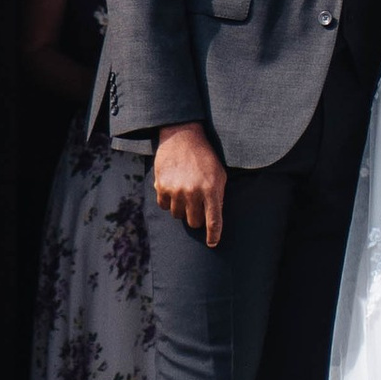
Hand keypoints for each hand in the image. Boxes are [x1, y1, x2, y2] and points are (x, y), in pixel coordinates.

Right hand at [153, 121, 228, 246]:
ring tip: (184, 191)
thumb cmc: (204, 157)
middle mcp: (193, 192)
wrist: (182, 136)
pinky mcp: (162, 186)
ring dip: (182, 208)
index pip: (214, 221)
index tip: (212, 243)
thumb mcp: (219, 174)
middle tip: (196, 204)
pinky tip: (173, 187)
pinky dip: (168, 201)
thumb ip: (218, 196)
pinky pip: (164, 206)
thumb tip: (214, 221)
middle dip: (196, 216)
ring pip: (178, 215)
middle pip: (194, 222)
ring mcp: (176, 190)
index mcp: (211, 189)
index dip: (213, 235)